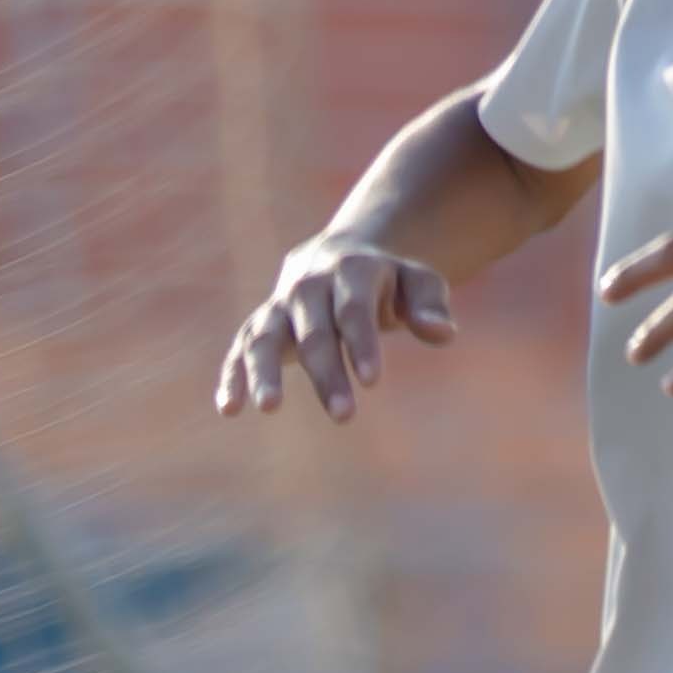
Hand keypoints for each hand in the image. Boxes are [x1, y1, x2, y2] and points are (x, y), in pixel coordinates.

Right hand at [216, 230, 454, 423]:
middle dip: (326, 373)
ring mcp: (279, 306)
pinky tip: (228, 408)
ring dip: (264, 372)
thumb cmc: (387, 282)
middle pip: (313, 332)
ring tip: (269, 408)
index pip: (353, 311)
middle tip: (344, 415)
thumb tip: (444, 333)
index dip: (361, 344)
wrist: (336, 257)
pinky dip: (231, 376)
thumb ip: (431, 304)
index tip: (372, 381)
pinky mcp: (259, 327)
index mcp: (350, 272)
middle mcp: (308, 286)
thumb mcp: (418, 282)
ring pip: (264, 338)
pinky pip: (239, 350)